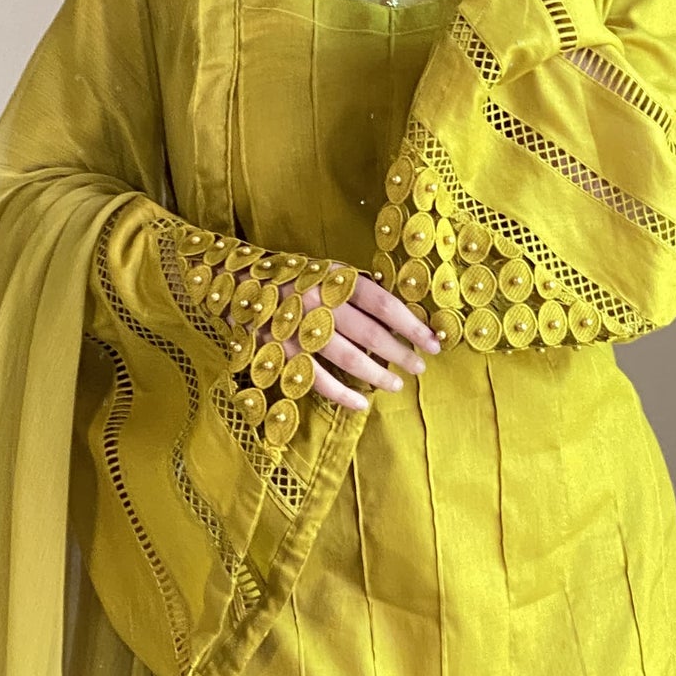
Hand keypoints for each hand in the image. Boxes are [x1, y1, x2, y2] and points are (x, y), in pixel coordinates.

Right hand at [219, 262, 439, 413]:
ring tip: (396, 385)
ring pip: (346, 358)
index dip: (412, 325)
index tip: (434, 342)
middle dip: (400, 353)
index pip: (383, 304)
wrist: (241, 281)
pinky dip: (341, 394)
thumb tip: (402, 318)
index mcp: (335, 279)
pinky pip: (316, 378)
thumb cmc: (298, 279)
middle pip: (369, 333)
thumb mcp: (329, 272)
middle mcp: (319, 301)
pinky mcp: (281, 351)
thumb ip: (359, 290)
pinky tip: (361, 404)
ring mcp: (298, 327)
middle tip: (419, 367)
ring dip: (376, 375)